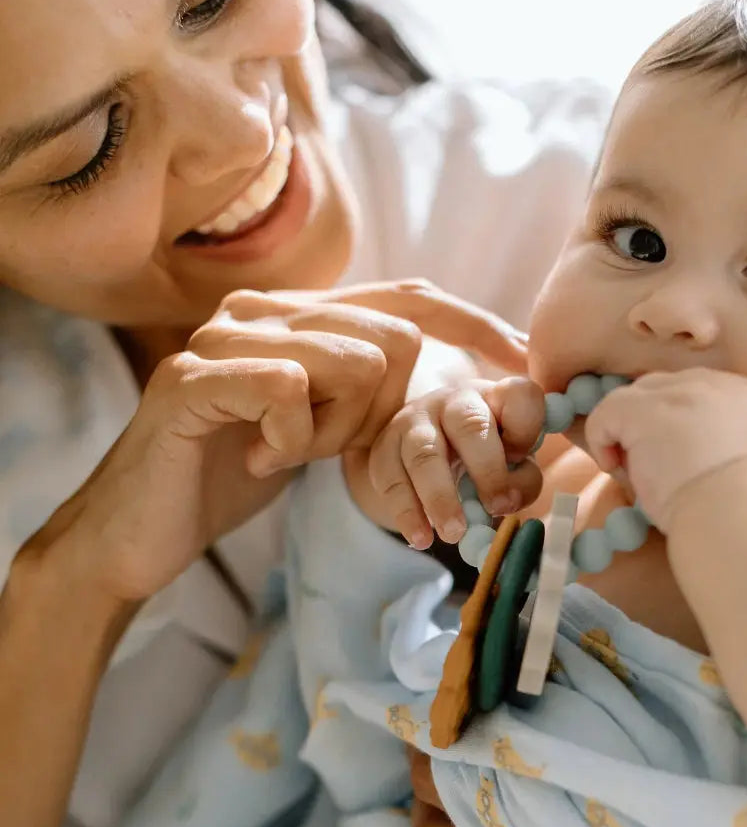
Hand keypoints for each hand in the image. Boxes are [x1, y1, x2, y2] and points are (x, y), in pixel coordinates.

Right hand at [22, 280, 526, 605]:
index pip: (407, 297)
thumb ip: (361, 386)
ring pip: (352, 361)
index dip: (470, 323)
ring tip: (286, 451)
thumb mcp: (319, 424)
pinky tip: (260, 457)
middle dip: (381, 411)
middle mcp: (260, 309)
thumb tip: (434, 367)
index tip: (520, 358)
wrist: (145, 529)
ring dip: (336, 430)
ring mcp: (224, 336)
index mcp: (294, 313)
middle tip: (324, 446)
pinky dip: (293, 439)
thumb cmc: (235, 473)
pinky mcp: (195, 377)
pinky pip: (292, 391)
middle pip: (393, 338)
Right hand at [367, 377, 544, 547]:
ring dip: (440, 497)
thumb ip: (520, 481)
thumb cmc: (483, 458)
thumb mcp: (512, 465)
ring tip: (453, 533)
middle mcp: (455, 401)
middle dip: (486, 470)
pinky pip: (391, 480)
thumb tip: (505, 503)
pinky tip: (421, 538)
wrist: (431, 450)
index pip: (518, 396)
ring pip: (424, 453)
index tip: (523, 458)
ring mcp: (415, 420)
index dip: (525, 428)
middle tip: (496, 509)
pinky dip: (407, 513)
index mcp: (495, 398)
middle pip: (469, 424)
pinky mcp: (384, 446)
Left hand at [585, 368, 746, 531]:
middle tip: (651, 469)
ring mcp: (678, 392)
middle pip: (662, 390)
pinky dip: (602, 440)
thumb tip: (679, 456)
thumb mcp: (746, 465)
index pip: (694, 395)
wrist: (745, 516)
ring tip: (639, 475)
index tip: (674, 462)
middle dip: (648, 425)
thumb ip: (721, 446)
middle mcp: (715, 384)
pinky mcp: (645, 410)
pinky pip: (606, 413)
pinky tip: (617, 471)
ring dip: (628, 435)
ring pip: (633, 400)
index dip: (674, 426)